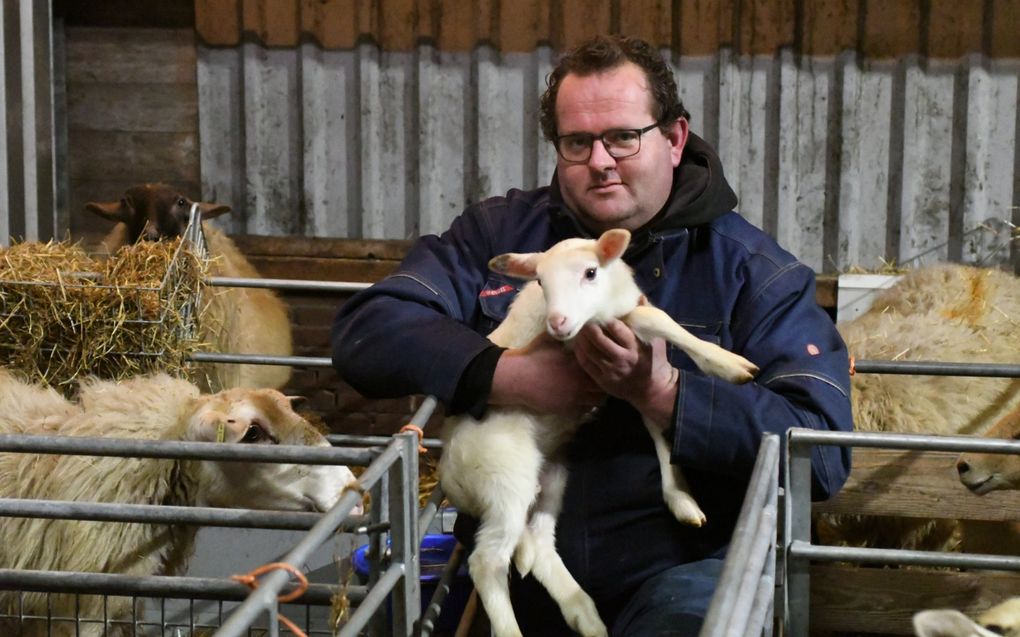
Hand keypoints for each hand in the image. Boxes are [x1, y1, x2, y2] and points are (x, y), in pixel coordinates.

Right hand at [490, 332, 605, 416]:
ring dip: (599, 395)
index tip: (606, 363)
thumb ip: (562, 335)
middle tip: (605, 378)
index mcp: (577, 363)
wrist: (517, 377)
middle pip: (604, 384)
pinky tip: (584, 401)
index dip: (606, 364)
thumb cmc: (532, 356)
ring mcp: (574, 397)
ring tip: (596, 391)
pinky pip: (585, 411)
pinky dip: (587, 406)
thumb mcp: (548, 340)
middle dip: (606, 381)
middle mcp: (579, 381)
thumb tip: (568, 323)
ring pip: (598, 400)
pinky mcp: (566, 408)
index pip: (601, 365)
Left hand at [572, 320, 678, 429]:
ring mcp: (610, 371)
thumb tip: (638, 298)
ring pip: (589, 351)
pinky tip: (579, 344)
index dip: (607, 319)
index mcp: (635, 347)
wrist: (652, 389)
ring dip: (581, 338)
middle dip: (589, 327)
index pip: (617, 329)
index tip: (601, 312)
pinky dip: (579, 352)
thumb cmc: (655, 359)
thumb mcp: (657, 339)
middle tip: (585, 319)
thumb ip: (647, 319)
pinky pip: (585, 364)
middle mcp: (621, 359)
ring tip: (580, 329)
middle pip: (599, 340)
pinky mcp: (602, 380)